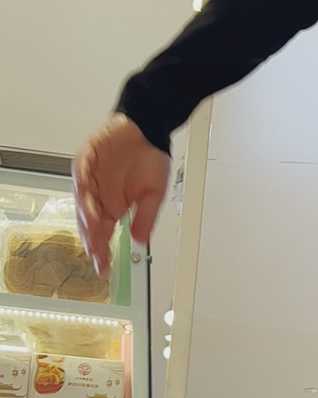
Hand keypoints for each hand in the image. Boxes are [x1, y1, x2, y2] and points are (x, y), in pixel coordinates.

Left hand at [74, 114, 169, 273]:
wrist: (148, 128)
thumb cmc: (151, 159)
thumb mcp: (155, 195)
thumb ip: (146, 217)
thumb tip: (140, 241)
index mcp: (113, 207)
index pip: (104, 234)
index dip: (103, 252)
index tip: (105, 269)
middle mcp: (98, 196)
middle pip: (89, 223)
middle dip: (92, 240)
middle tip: (97, 255)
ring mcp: (90, 179)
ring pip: (83, 203)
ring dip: (87, 220)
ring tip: (94, 235)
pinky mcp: (86, 160)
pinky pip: (82, 178)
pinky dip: (85, 193)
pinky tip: (90, 207)